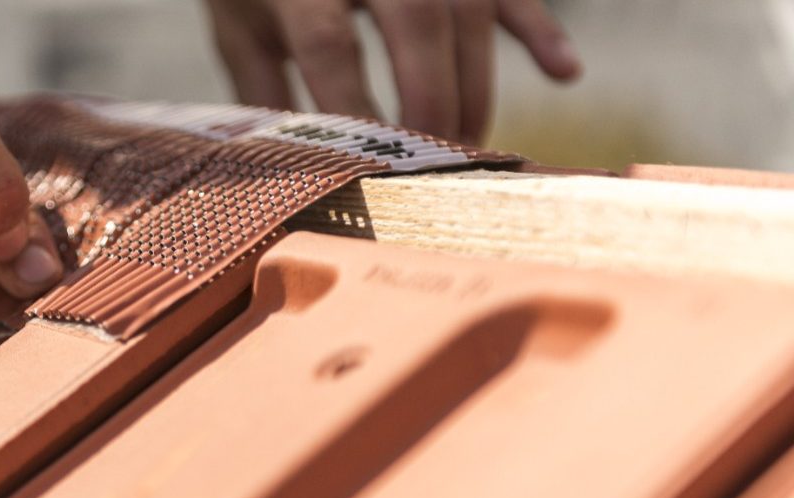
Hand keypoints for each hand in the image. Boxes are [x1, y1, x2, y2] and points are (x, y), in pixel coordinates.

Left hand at [205, 0, 581, 143]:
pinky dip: (539, 28)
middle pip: (416, 20)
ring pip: (468, 9)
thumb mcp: (241, 25)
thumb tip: (281, 175)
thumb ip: (260, 94)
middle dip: (430, 100)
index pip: (330, 43)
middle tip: (433, 163)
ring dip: (474, 84)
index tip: (367, 168)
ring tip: (465, 146)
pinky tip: (563, 72)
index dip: (354, 109)